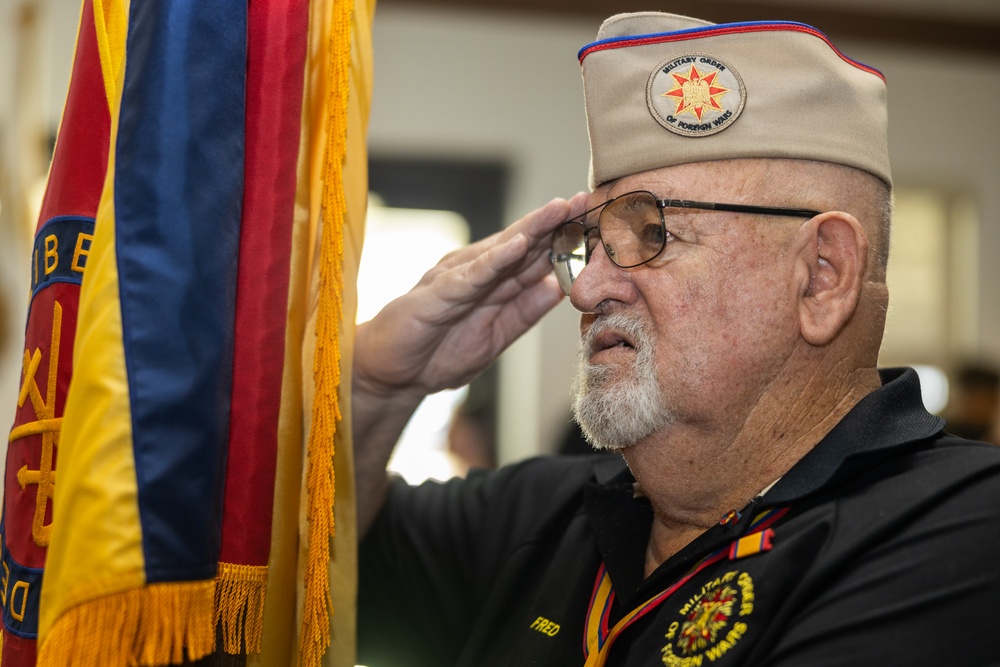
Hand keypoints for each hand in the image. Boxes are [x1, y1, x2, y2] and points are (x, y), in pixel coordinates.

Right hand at [354, 193, 588, 400]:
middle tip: (588, 199)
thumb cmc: (438, 353)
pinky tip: (517, 245)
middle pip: (523, 242)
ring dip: (532, 228)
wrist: (392, 376)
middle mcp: (476, 272)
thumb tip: (558, 290)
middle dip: (556, 221)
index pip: (535, 256)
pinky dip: (494, 260)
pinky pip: (470, 276)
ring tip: (561, 209)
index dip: (565, 239)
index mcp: (493, 283)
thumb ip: (524, 313)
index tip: (598, 224)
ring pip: (501, 249)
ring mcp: (455, 280)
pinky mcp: (436, 295)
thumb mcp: (496, 337)